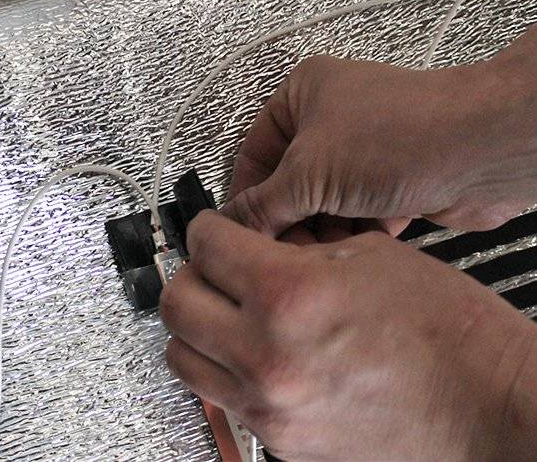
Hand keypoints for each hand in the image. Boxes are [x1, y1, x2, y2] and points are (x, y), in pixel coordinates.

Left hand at [160, 210, 536, 460]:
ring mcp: (268, 406)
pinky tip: (256, 352)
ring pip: (182, 357)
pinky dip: (226, 368)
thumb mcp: (369, 257)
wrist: (490, 407)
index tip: (211, 228)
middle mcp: (266, 355)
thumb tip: (255, 243)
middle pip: (176, 303)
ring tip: (224, 312)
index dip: (205, 227)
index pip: (206, 246)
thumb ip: (296, 248)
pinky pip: (223, 396)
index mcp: (289, 294)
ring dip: (195, 326)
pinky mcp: (280, 440)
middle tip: (212, 267)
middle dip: (190, 273)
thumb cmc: (450, 332)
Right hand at [223, 25, 536, 236]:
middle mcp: (332, 118)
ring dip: (325, 232)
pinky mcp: (393, 180)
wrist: (485, 152)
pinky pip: (357, 216)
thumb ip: (262, 206)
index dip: (247, 197)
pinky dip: (356, 234)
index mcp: (302, 95)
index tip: (241, 233)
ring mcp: (366, 150)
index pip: (254, 153)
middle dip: (291, 221)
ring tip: (326, 251)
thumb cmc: (403, 135)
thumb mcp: (308, 174)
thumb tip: (232, 225)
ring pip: (324, 205)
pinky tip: (361, 245)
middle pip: (290, 185)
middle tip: (285, 251)